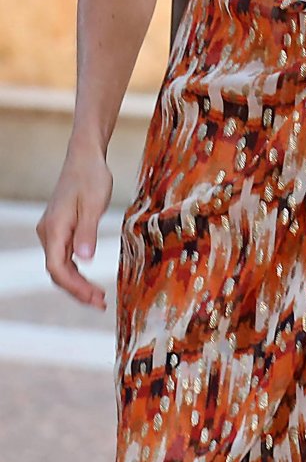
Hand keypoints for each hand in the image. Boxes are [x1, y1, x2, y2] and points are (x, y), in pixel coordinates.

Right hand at [37, 142, 113, 309]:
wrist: (84, 158)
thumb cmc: (91, 178)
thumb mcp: (94, 205)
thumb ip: (87, 233)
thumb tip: (84, 260)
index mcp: (54, 229)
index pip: (57, 267)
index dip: (74, 286)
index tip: (93, 297)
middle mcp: (48, 233)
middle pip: (57, 271)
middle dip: (77, 290)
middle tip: (100, 304)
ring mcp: (52, 231)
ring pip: (60, 266)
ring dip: (77, 284)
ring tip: (98, 298)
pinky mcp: (59, 229)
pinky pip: (63, 257)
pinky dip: (76, 271)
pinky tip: (89, 280)